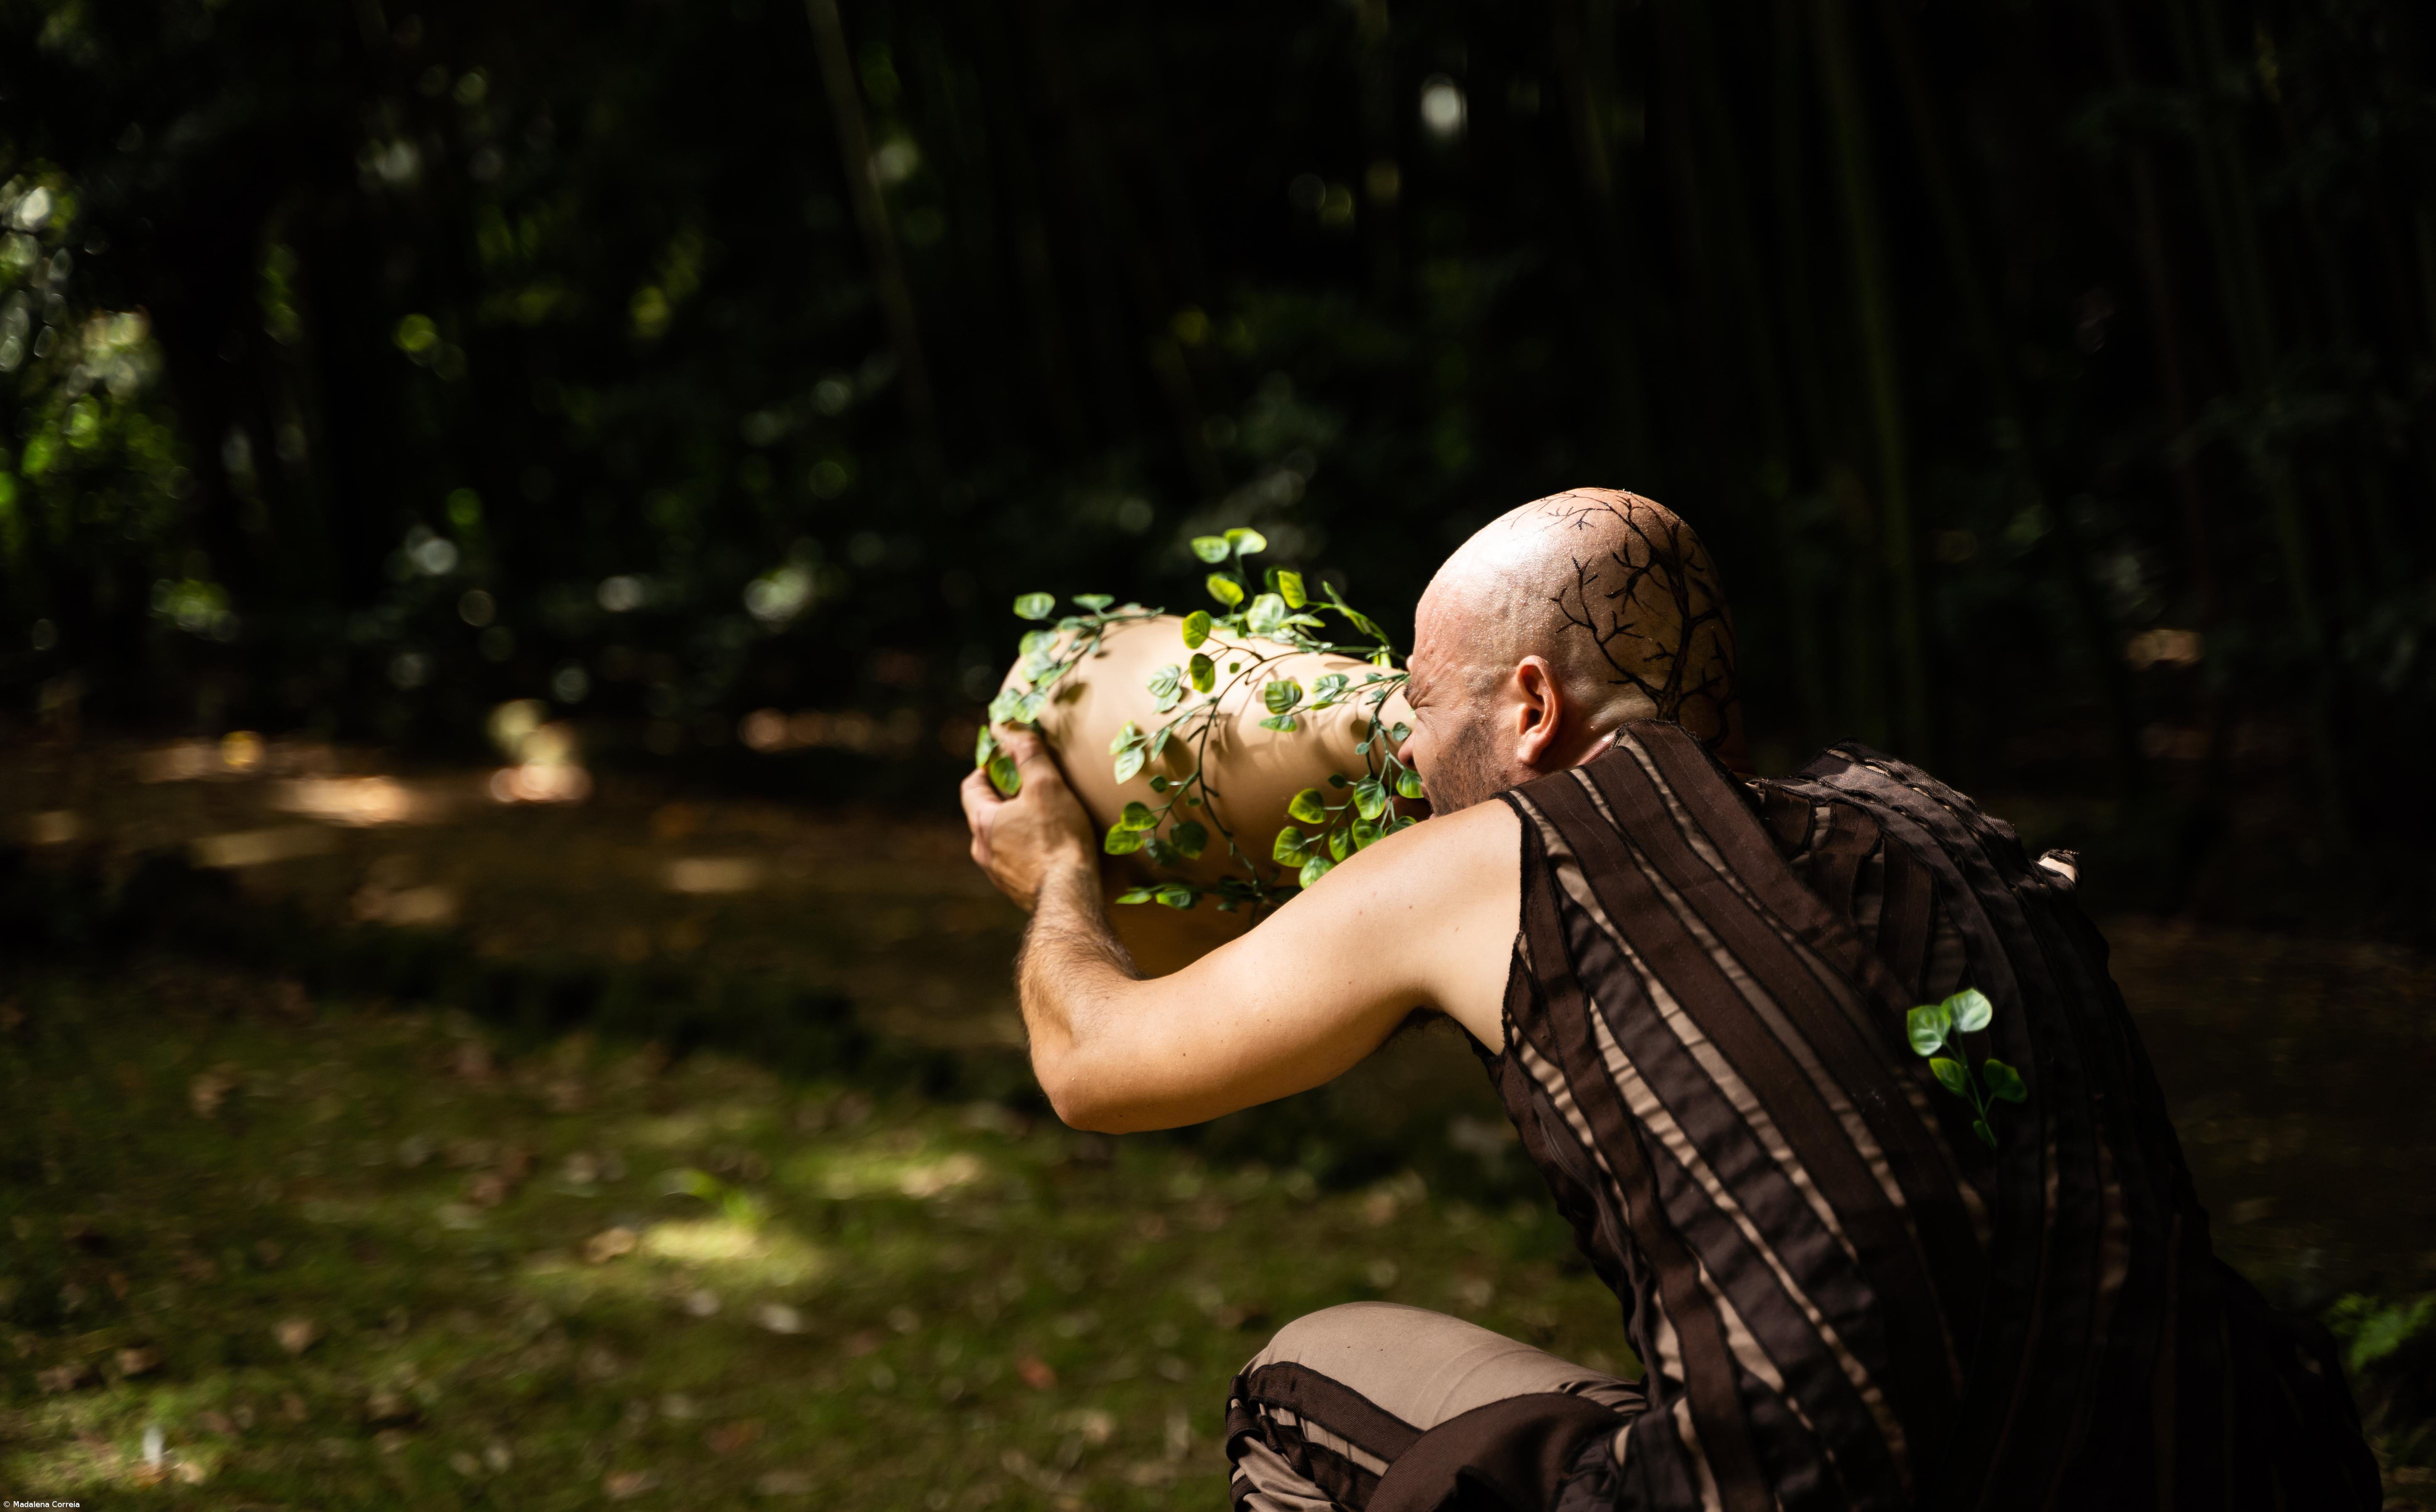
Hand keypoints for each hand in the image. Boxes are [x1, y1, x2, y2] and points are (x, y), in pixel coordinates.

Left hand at [959, 726, 1097, 911]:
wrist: (1071, 898)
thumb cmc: (1057, 838)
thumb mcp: (1046, 785)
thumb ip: (1028, 754)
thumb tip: (1011, 729)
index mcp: (982, 823)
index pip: (971, 787)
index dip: (986, 769)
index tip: (1006, 760)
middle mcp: (983, 852)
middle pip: (986, 813)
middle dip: (1005, 796)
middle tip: (1031, 785)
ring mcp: (999, 875)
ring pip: (1002, 840)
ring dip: (1018, 825)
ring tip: (1046, 817)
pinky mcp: (1018, 892)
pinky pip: (1019, 862)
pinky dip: (1030, 849)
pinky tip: (1053, 848)